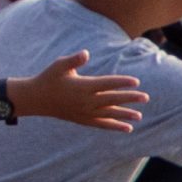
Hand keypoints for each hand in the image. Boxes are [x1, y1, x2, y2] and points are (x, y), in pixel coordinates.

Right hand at [13, 50, 145, 132]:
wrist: (35, 99)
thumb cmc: (49, 78)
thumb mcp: (59, 65)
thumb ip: (74, 60)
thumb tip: (86, 53)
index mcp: (82, 86)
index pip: (106, 84)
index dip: (121, 82)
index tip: (136, 82)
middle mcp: (85, 101)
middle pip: (111, 99)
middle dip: (129, 98)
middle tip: (145, 97)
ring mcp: (84, 112)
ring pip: (108, 114)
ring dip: (124, 115)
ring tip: (139, 116)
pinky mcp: (82, 119)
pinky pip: (101, 124)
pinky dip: (114, 126)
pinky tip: (127, 128)